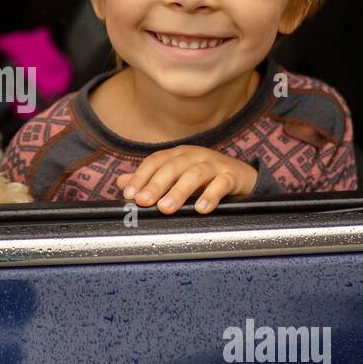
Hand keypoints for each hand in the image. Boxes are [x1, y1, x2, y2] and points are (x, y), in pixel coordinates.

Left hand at [116, 146, 256, 214]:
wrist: (241, 176)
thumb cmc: (204, 178)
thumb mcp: (176, 177)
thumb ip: (150, 180)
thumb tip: (120, 183)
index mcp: (177, 155)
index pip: (155, 162)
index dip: (141, 176)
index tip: (129, 194)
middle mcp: (194, 156)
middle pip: (172, 167)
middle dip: (155, 185)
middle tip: (143, 202)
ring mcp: (214, 164)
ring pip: (195, 174)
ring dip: (179, 191)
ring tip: (166, 208)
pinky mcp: (232, 176)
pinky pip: (221, 184)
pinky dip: (211, 195)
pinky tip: (201, 208)